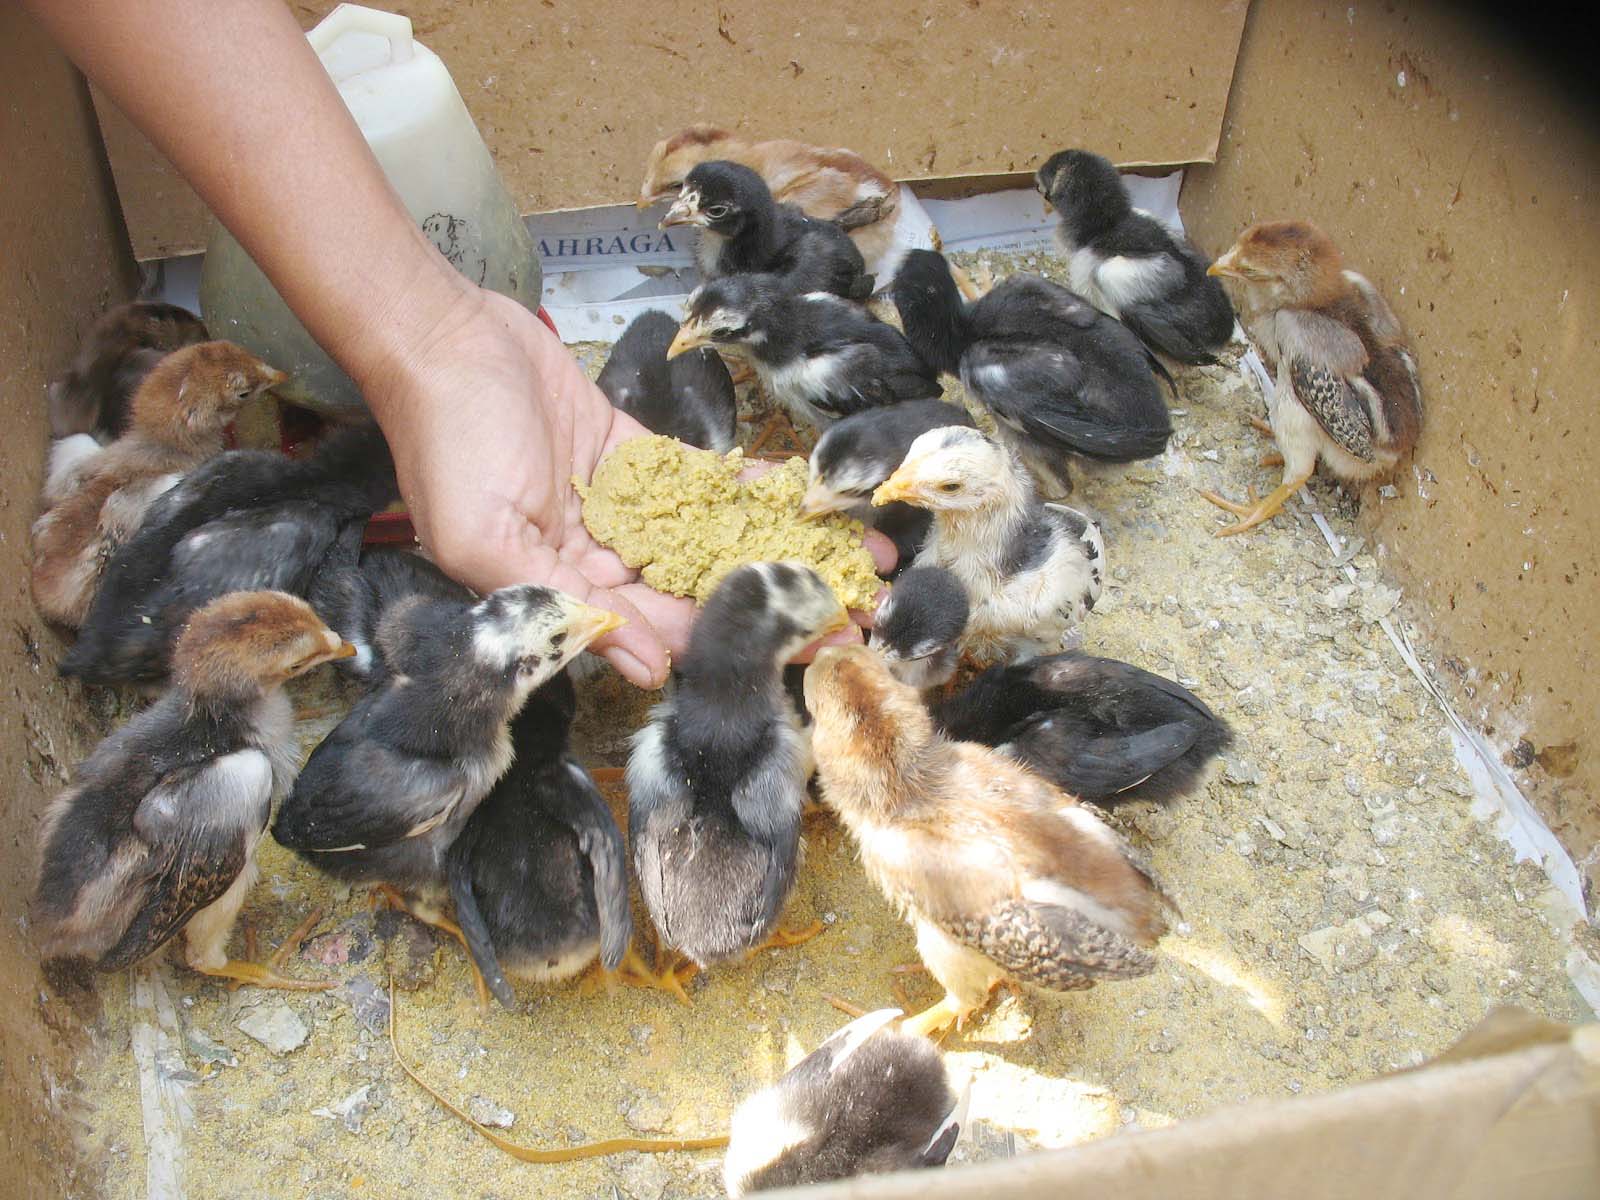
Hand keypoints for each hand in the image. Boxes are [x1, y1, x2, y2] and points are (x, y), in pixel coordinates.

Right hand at [359, 288, 891, 687]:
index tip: (818, 649)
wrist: (441, 336)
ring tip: (867, 559)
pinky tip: (814, 504)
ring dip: (786, 548)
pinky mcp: (635, 457)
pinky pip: (703, 483)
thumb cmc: (450, 441)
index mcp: (567, 592)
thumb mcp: (487, 538)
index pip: (667, 629)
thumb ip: (564, 603)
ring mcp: (623, 508)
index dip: (741, 639)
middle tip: (869, 614)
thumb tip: (643, 668)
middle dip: (784, 602)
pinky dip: (753, 491)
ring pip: (716, 539)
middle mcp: (600, 561)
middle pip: (706, 591)